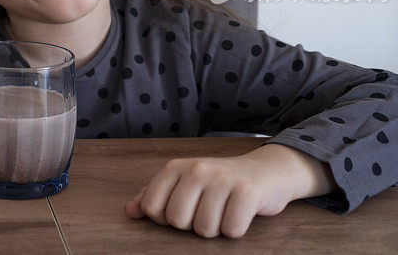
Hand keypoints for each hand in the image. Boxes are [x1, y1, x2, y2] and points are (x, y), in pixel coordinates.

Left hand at [124, 146, 303, 238]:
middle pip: (177, 221)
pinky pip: (231, 230)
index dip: (165, 218)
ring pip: (205, 229)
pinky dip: (236, 229)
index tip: (183, 209)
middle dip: (193, 224)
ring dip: (217, 228)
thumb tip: (130, 211)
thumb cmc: (220, 182)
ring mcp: (222, 179)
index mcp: (176, 167)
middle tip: (208, 209)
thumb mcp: (185, 183)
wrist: (267, 170)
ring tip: (225, 210)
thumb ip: (155, 195)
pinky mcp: (247, 192)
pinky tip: (240, 214)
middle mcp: (197, 169)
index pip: (152, 207)